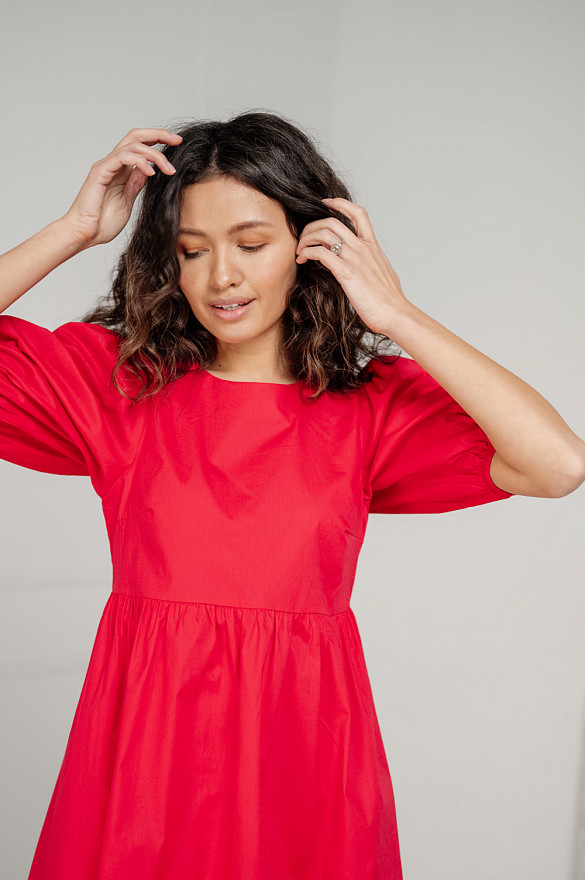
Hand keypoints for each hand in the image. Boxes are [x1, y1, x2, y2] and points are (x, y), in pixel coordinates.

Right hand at [59, 128, 182, 248]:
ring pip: (132, 145)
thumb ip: (136, 184)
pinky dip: (139, 161)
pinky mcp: (99, 172)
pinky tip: (151, 172)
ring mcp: (105, 166)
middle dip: (159, 134)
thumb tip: (148, 170)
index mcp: (120, 170)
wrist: (84, 234)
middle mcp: (112, 163)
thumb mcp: (127, 200)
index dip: (158, 140)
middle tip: (177, 140)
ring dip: (154, 154)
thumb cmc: (102, 222)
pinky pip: (121, 157)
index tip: (177, 143)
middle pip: (136, 136)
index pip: (140, 145)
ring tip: (169, 169)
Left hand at [295, 197, 411, 335]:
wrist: (396, 314)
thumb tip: (366, 265)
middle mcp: (363, 248)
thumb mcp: (383, 274)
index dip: (340, 203)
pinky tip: (302, 259)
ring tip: (299, 250)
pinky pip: (320, 252)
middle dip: (312, 225)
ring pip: (324, 233)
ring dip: (306, 238)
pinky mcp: (346, 272)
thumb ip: (372, 264)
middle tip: (303, 238)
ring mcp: (355, 258)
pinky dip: (307, 252)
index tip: (326, 203)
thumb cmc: (390, 300)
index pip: (358, 213)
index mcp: (372, 246)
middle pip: (332, 221)